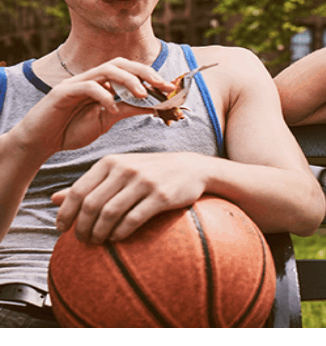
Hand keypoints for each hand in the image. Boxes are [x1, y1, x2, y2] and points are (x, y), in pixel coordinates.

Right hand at [12, 58, 173, 155]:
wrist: (42, 141)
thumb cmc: (73, 129)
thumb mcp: (108, 120)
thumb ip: (129, 110)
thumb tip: (155, 106)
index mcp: (103, 83)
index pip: (131, 71)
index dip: (152, 76)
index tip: (171, 87)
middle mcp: (92, 78)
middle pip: (121, 63)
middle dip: (145, 72)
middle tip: (163, 85)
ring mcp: (77, 83)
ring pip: (107, 69)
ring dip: (128, 80)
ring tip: (142, 94)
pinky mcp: (63, 92)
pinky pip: (88, 87)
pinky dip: (104, 96)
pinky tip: (111, 110)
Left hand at [52, 152, 206, 243]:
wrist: (192, 168)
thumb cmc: (150, 172)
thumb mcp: (118, 171)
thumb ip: (89, 184)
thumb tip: (53, 199)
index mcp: (110, 162)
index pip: (78, 191)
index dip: (66, 214)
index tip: (61, 230)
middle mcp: (125, 170)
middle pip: (91, 205)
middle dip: (82, 227)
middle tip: (82, 240)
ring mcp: (144, 182)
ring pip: (110, 213)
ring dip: (99, 233)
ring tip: (98, 242)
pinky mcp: (160, 196)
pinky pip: (132, 219)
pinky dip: (120, 233)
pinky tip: (117, 238)